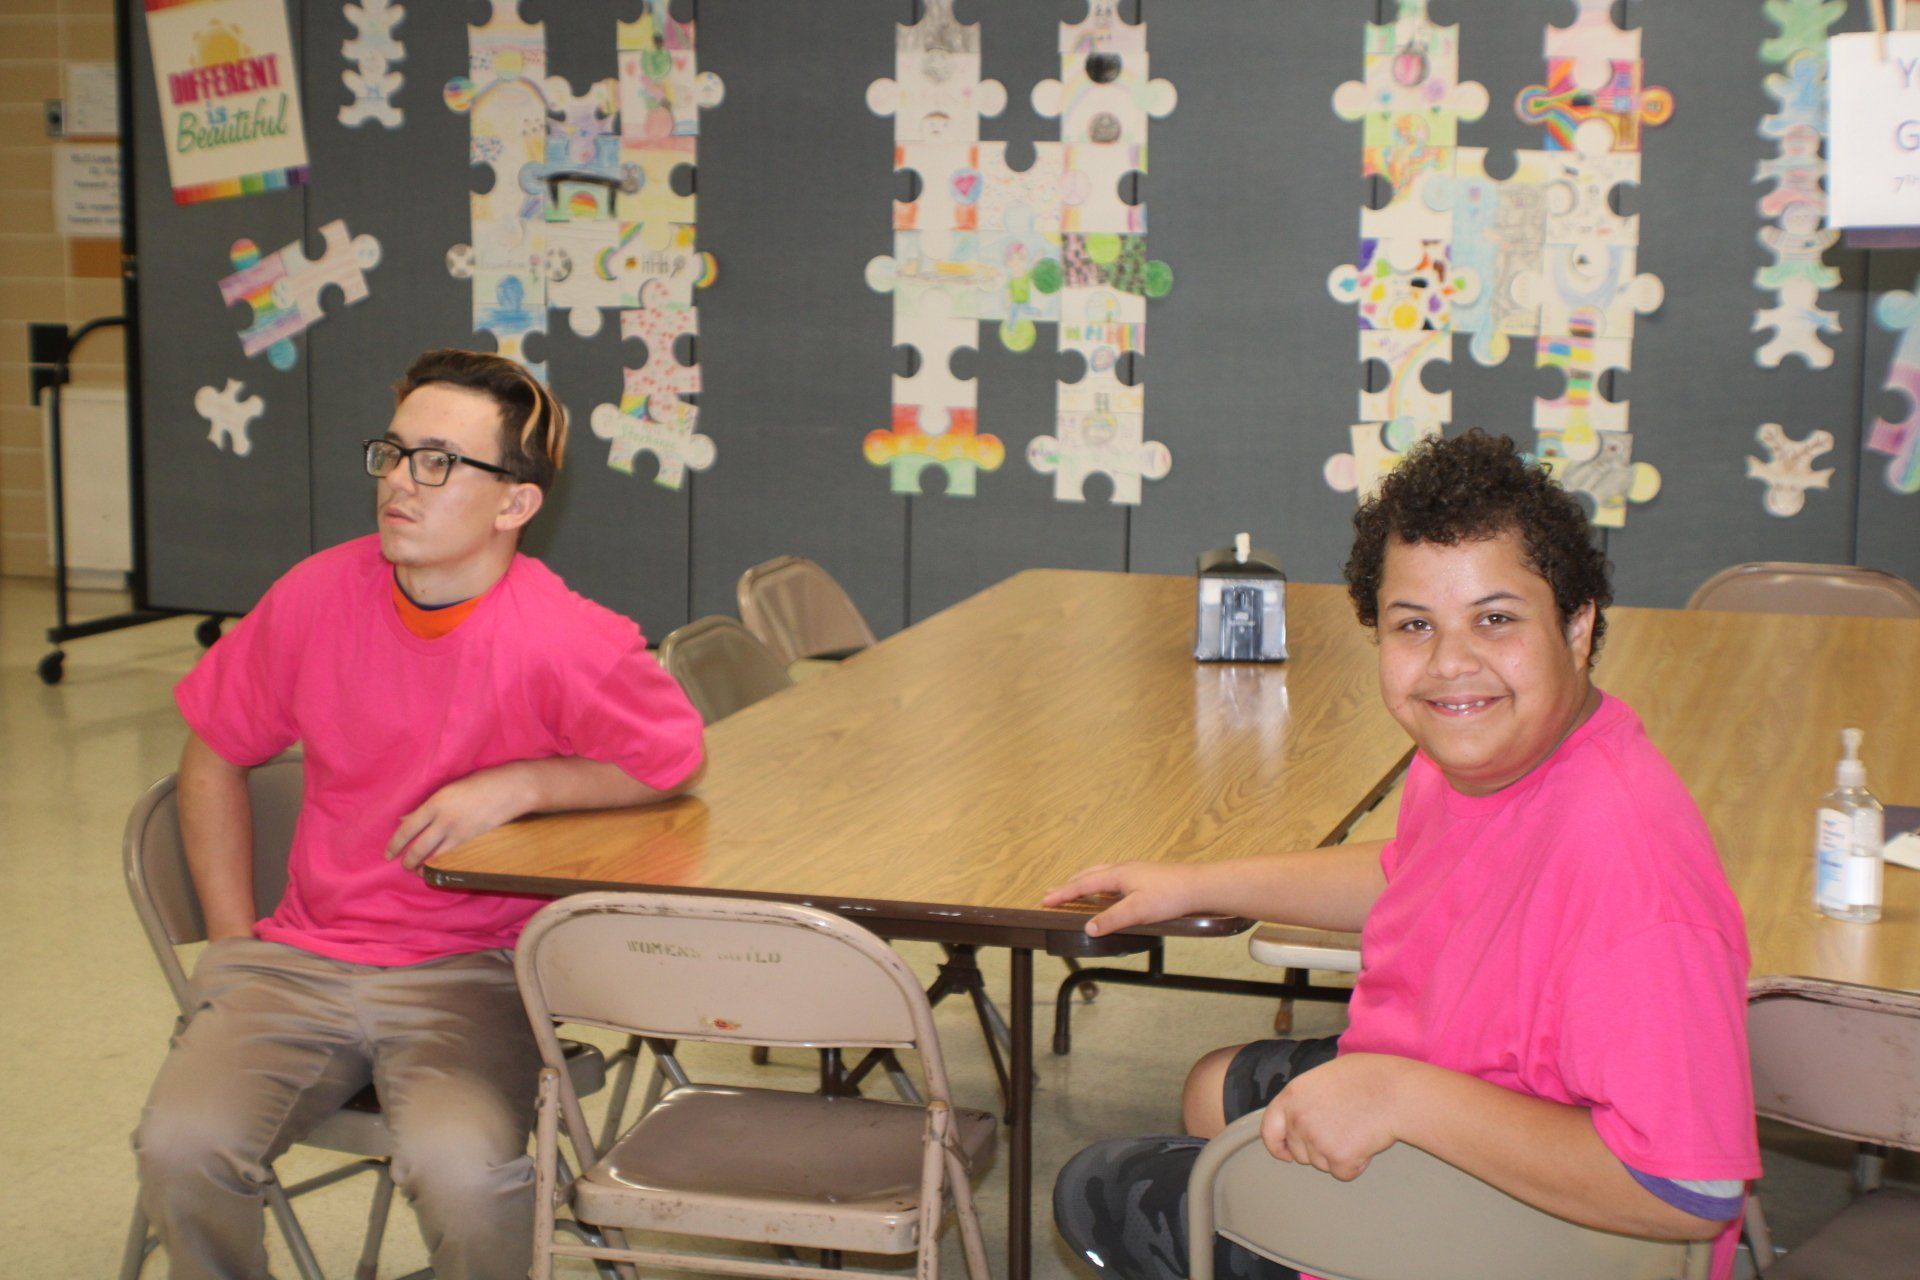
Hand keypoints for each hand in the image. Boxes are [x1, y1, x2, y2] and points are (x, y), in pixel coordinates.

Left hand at [388, 765, 533, 869]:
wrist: (510, 789)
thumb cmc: (479, 783)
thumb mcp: (448, 789)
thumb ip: (427, 806)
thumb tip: (405, 819)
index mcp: (435, 802)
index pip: (407, 828)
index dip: (395, 843)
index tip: (388, 853)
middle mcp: (444, 819)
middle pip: (418, 848)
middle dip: (408, 861)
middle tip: (403, 866)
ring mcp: (459, 832)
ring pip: (435, 857)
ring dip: (423, 867)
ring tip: (418, 870)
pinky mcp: (473, 841)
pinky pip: (452, 859)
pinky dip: (442, 866)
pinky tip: (438, 868)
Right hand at [1041, 861, 1199, 936]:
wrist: (1199, 887)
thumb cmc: (1170, 895)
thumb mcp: (1138, 911)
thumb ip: (1111, 919)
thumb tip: (1087, 927)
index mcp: (1118, 874)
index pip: (1083, 884)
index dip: (1063, 893)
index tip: (1046, 899)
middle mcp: (1124, 870)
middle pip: (1089, 874)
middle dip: (1069, 884)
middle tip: (1053, 893)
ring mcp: (1135, 873)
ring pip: (1102, 875)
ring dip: (1085, 882)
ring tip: (1075, 890)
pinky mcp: (1146, 879)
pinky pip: (1114, 879)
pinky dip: (1101, 885)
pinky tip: (1107, 894)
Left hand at [1259, 1052, 1407, 1180]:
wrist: (1395, 1091)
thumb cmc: (1367, 1077)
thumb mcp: (1324, 1076)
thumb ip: (1305, 1097)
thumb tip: (1298, 1113)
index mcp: (1291, 1096)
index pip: (1269, 1129)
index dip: (1276, 1145)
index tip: (1285, 1154)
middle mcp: (1298, 1119)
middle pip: (1299, 1152)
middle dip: (1318, 1149)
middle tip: (1343, 1129)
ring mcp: (1317, 1140)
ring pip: (1321, 1164)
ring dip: (1337, 1155)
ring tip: (1357, 1130)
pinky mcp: (1338, 1158)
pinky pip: (1342, 1172)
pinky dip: (1356, 1165)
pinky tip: (1367, 1143)